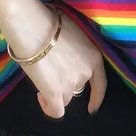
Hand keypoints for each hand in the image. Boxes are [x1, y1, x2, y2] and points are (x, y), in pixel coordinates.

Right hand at [3, 2, 107, 118]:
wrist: (34, 29)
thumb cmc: (51, 24)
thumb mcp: (74, 33)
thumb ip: (76, 50)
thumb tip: (67, 53)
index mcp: (93, 57)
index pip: (100, 83)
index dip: (97, 97)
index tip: (92, 108)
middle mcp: (86, 73)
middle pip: (77, 88)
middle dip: (66, 83)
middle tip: (51, 72)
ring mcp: (71, 85)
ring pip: (65, 98)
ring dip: (55, 93)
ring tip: (42, 79)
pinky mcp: (55, 94)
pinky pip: (56, 111)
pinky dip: (48, 107)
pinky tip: (40, 96)